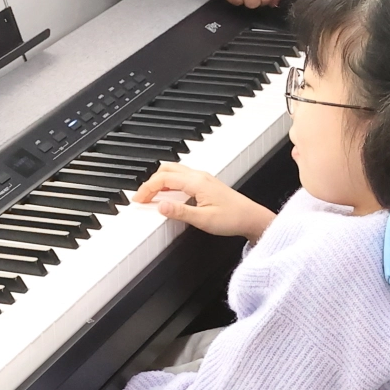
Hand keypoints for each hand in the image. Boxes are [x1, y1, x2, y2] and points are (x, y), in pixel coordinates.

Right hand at [133, 163, 274, 241]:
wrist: (252, 218)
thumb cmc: (233, 218)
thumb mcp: (203, 220)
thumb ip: (180, 212)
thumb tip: (161, 207)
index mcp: (196, 182)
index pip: (163, 179)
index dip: (147, 188)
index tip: (138, 199)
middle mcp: (198, 176)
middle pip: (166, 170)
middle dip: (150, 182)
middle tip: (142, 197)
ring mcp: (202, 178)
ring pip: (174, 171)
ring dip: (159, 181)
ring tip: (151, 196)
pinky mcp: (205, 183)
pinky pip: (181, 177)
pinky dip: (169, 183)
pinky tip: (168, 195)